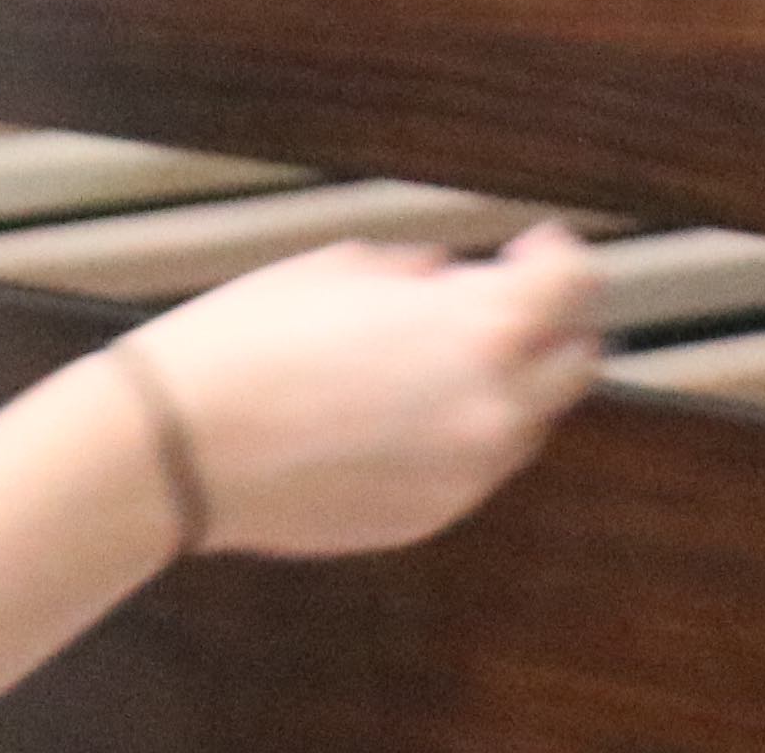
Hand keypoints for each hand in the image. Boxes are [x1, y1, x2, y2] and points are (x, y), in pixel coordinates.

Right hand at [110, 227, 600, 557]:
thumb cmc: (256, 338)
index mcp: (481, 330)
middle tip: (499, 302)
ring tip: (431, 360)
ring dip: (507, 384)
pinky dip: (459, 434)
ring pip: (529, 422)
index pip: (576, 284)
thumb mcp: (348, 268)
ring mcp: (466, 475)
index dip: (556, 255)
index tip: (528, 246)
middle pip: (576, 361)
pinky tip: (395, 414)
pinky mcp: (431, 518)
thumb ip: (424, 278)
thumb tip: (450, 283)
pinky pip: (474, 467)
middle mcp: (493, 409)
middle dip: (548, 325)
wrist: (188, 446)